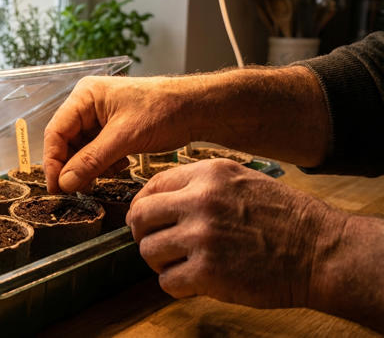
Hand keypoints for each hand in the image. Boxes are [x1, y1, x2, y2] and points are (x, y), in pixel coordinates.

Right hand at [43, 75, 198, 192]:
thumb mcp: (124, 138)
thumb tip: (65, 182)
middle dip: (73, 167)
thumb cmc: (163, 110)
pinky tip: (119, 166)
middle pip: (66, 142)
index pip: (56, 132)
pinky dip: (103, 164)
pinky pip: (96, 151)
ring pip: (81, 150)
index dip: (53, 161)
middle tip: (78, 190)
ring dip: (90, 167)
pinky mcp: (112, 129)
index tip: (56, 187)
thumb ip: (92, 161)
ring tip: (105, 175)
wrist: (195, 108)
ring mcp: (99, 117)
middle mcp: (87, 104)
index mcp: (84, 96)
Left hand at [128, 159, 345, 307]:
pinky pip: (167, 281)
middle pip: (140, 217)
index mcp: (208, 175)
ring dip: (160, 262)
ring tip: (180, 264)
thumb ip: (200, 185)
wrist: (320, 251)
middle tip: (157, 244)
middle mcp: (200, 201)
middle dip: (143, 233)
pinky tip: (194, 281)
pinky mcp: (208, 272)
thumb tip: (159, 199)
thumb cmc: (285, 218)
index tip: (147, 220)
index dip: (144, 206)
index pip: (152, 186)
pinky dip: (176, 285)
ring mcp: (202, 236)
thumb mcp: (241, 181)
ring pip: (148, 251)